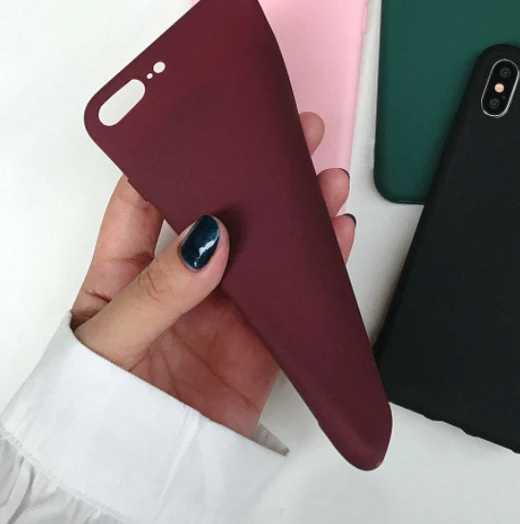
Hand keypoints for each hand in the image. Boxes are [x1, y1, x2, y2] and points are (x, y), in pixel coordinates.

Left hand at [72, 112, 354, 437]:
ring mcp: (224, 306)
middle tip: (286, 138)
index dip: (175, 159)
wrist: (141, 477)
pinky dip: (320, 262)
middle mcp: (181, 278)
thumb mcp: (111, 343)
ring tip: (324, 178)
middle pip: (222, 212)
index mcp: (126, 269)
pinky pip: (294, 293)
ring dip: (296, 211)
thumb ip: (156, 291)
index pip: (147, 199)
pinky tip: (335, 233)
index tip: (207, 127)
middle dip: (254, 173)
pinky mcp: (260, 336)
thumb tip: (205, 239)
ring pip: (267, 247)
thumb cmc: (100, 408)